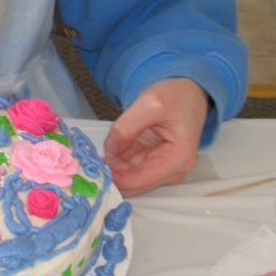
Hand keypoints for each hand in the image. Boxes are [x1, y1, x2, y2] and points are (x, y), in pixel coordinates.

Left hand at [102, 78, 207, 195]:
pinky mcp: (155, 162)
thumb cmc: (176, 96)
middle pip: (135, 183)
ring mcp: (164, 168)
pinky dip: (117, 162)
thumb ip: (127, 128)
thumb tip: (110, 150)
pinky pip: (131, 168)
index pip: (141, 180)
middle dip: (112, 175)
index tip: (93, 171)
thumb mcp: (150, 104)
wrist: (187, 91)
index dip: (115, 178)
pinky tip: (103, 154)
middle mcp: (174, 170)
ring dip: (112, 169)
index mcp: (178, 158)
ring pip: (130, 177)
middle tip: (87, 164)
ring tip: (92, 158)